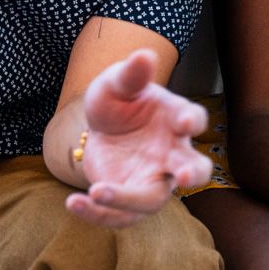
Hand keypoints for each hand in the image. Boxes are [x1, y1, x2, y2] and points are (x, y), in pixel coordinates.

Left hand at [65, 49, 211, 228]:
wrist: (101, 130)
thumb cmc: (118, 103)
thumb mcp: (116, 84)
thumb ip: (130, 75)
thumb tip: (143, 54)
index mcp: (175, 119)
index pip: (193, 119)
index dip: (193, 122)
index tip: (186, 124)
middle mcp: (172, 153)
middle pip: (195, 169)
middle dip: (192, 174)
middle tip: (183, 177)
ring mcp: (153, 179)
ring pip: (154, 200)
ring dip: (128, 200)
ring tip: (97, 191)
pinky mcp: (130, 201)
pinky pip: (120, 215)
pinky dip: (97, 213)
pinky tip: (73, 202)